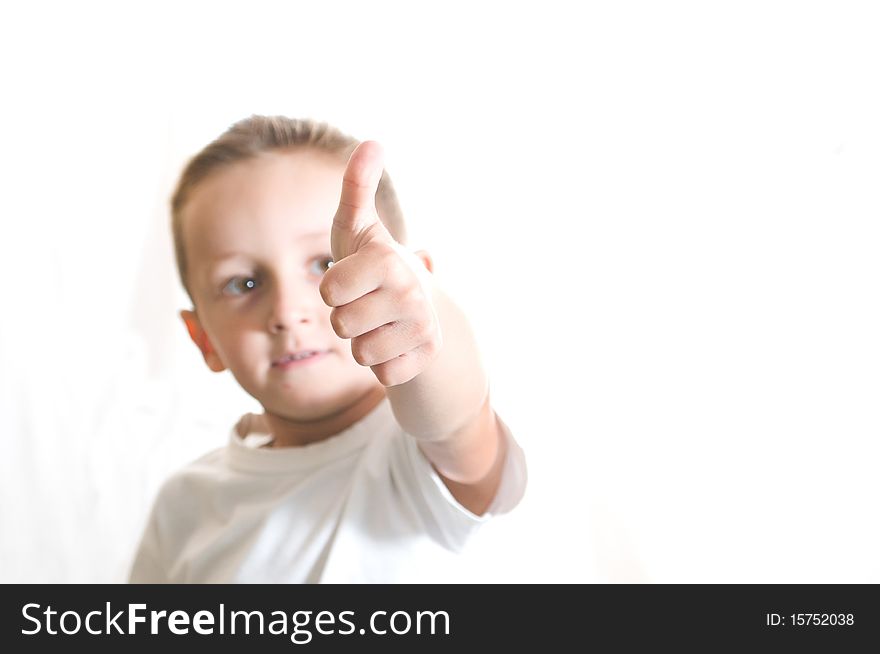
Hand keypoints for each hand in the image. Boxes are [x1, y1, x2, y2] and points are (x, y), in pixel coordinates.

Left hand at [320, 141, 442, 386]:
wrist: (421, 305)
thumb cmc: (374, 264)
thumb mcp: (359, 226)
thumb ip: (357, 186)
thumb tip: (372, 142)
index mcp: (386, 261)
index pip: (327, 293)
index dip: (333, 289)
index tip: (353, 278)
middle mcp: (409, 294)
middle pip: (341, 326)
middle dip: (348, 317)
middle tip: (369, 302)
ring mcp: (422, 328)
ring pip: (361, 354)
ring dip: (365, 342)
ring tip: (382, 322)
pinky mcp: (426, 357)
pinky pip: (382, 375)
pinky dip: (384, 363)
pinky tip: (396, 343)